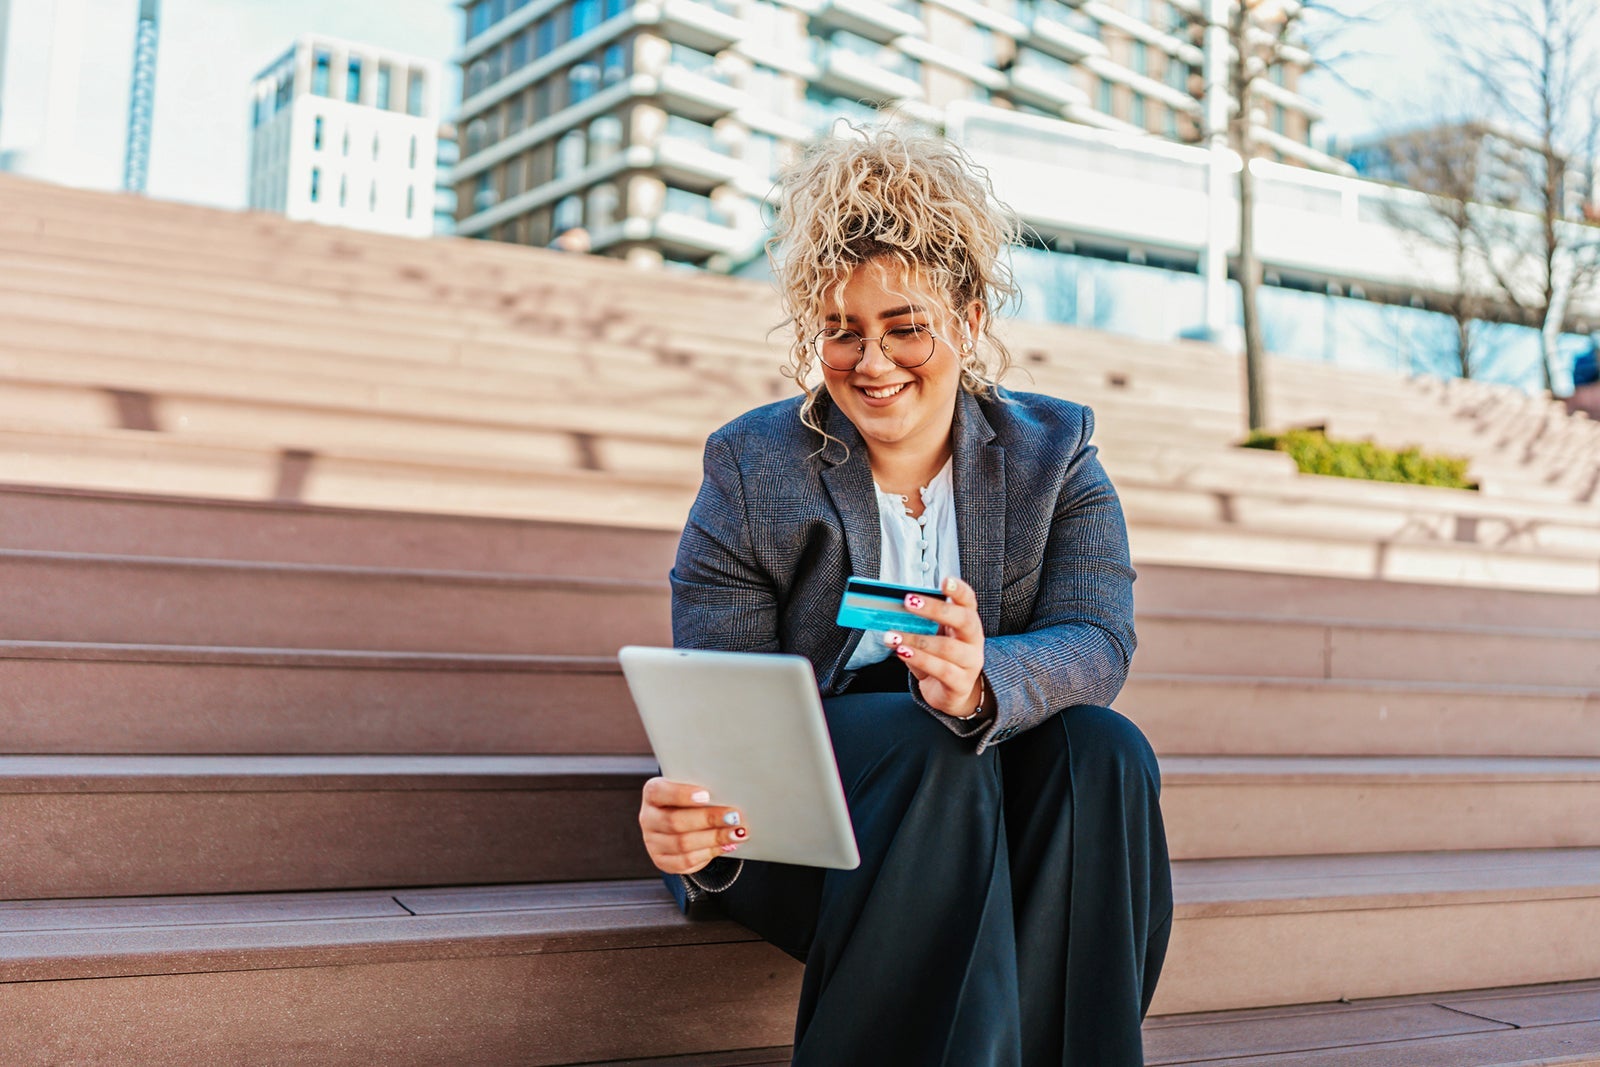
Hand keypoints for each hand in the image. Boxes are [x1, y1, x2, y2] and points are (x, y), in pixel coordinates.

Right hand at [639, 777, 747, 875]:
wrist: (679, 822)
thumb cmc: (690, 799)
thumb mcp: (691, 788)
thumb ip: (702, 789)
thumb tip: (730, 793)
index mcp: (652, 794)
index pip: (660, 792)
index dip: (682, 794)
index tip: (706, 795)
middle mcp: (648, 818)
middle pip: (675, 821)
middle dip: (708, 819)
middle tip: (734, 816)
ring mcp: (653, 842)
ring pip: (683, 844)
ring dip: (714, 838)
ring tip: (737, 833)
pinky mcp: (662, 861)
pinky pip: (686, 861)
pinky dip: (710, 853)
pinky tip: (728, 845)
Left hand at [885, 576, 986, 719]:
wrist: (952, 693)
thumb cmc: (939, 659)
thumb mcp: (930, 637)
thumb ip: (917, 624)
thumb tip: (891, 610)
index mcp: (967, 622)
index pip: (968, 601)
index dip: (959, 590)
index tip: (945, 580)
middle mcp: (973, 640)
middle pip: (963, 619)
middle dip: (935, 609)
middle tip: (908, 601)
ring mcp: (970, 663)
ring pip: (947, 648)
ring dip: (917, 640)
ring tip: (893, 636)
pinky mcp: (961, 684)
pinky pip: (941, 670)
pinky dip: (920, 660)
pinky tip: (902, 653)